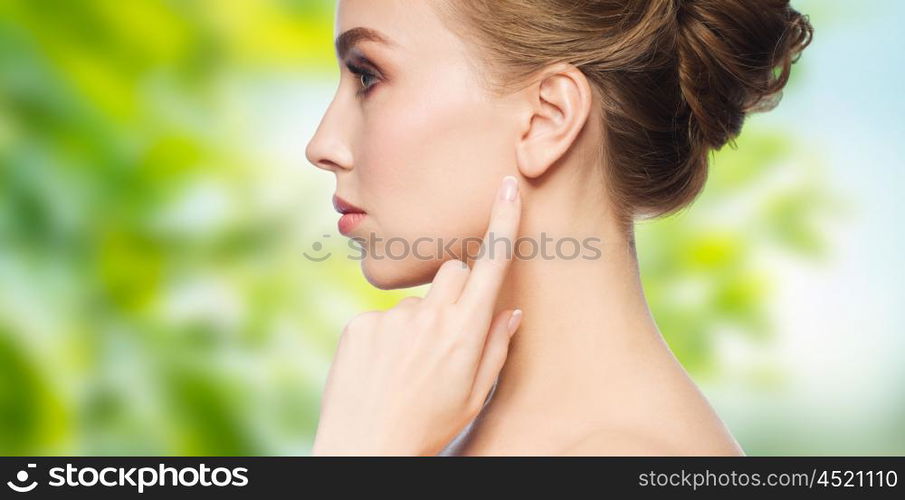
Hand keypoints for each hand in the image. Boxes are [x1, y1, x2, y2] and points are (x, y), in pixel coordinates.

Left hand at [311, 175, 523, 455]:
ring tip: (408, 366)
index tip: (505, 186)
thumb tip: (510, 311)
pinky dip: (386, 337)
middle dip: (456, 287)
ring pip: (416, 300)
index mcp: (464, 332)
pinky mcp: (359, 325)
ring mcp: (390, 318)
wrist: (365, 449)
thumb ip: (495, 347)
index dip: (501, 222)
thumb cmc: (428, 427)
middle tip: (449, 329)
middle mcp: (429, 317)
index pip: (490, 265)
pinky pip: (382, 317)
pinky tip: (382, 370)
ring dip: (419, 321)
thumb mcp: (475, 395)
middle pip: (451, 270)